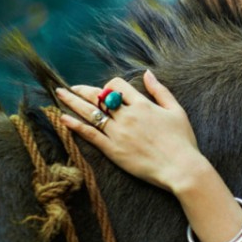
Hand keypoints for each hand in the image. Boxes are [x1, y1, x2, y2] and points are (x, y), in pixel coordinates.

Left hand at [57, 71, 207, 192]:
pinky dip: (75, 125)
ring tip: (59, 95)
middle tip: (69, 88)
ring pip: (90, 113)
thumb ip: (160, 91)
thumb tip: (147, 73)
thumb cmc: (182, 141)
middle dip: (82, 90)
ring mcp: (118, 133)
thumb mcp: (176, 111)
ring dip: (72, 102)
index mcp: (142, 104)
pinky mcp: (113, 150)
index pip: (117, 85)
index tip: (106, 91)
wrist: (181, 168)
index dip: (109, 85)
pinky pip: (90, 134)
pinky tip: (63, 119)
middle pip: (98, 97)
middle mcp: (127, 116)